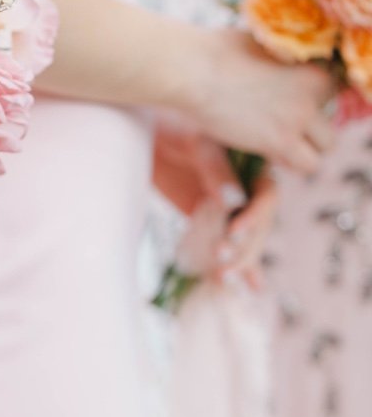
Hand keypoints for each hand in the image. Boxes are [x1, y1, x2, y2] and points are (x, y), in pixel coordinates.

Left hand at [154, 121, 278, 286]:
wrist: (148, 135)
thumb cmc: (176, 128)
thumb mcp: (197, 144)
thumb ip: (216, 171)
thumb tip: (234, 202)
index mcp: (253, 169)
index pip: (266, 199)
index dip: (254, 217)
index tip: (233, 232)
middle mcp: (247, 193)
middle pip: (259, 228)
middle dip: (244, 246)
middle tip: (221, 257)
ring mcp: (231, 212)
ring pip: (246, 243)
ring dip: (239, 262)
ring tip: (223, 278)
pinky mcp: (213, 225)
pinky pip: (231, 249)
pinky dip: (241, 270)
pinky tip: (250, 288)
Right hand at [184, 28, 334, 173]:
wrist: (194, 71)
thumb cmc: (216, 52)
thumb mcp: (261, 45)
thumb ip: (281, 60)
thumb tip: (282, 65)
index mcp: (313, 66)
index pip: (332, 91)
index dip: (311, 99)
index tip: (289, 101)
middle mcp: (313, 91)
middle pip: (331, 119)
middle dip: (310, 125)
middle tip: (281, 123)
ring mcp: (299, 117)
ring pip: (326, 146)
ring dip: (306, 146)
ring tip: (278, 141)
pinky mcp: (281, 140)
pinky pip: (308, 164)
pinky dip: (291, 161)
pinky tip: (269, 151)